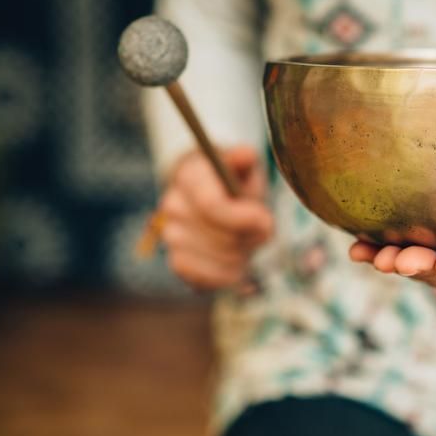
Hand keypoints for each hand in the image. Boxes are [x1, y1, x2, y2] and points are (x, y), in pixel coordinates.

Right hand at [157, 145, 272, 289]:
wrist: (215, 198)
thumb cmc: (234, 181)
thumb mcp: (244, 165)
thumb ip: (246, 160)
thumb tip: (244, 155)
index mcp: (189, 175)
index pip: (212, 206)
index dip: (244, 219)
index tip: (265, 219)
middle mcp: (172, 205)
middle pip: (220, 238)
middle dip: (249, 238)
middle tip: (258, 229)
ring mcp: (170, 235)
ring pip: (216, 260)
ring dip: (241, 257)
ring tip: (245, 242)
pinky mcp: (177, 262)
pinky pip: (203, 280)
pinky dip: (227, 275)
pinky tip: (235, 262)